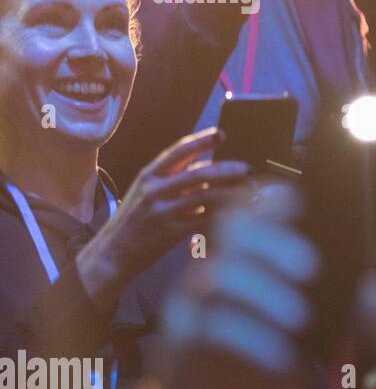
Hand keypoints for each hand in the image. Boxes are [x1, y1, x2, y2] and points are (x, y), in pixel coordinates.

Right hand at [77, 129, 250, 304]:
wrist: (112, 253)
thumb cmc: (134, 221)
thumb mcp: (146, 192)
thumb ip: (173, 179)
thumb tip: (208, 167)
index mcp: (149, 176)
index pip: (177, 151)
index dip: (200, 140)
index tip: (221, 134)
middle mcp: (154, 190)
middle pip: (198, 174)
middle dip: (225, 170)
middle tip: (245, 168)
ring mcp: (162, 212)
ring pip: (205, 198)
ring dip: (231, 194)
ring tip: (249, 192)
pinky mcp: (170, 233)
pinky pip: (203, 221)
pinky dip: (222, 217)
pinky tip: (237, 215)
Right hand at [164, 182, 318, 371]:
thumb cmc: (266, 365)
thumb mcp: (316, 340)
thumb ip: (350, 315)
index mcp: (241, 263)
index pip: (247, 216)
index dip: (265, 203)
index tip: (295, 201)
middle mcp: (212, 274)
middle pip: (231, 232)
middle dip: (271, 238)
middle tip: (311, 266)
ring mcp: (191, 306)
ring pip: (219, 275)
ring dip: (263, 290)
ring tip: (302, 318)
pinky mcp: (180, 344)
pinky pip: (210, 327)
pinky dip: (250, 337)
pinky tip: (283, 358)